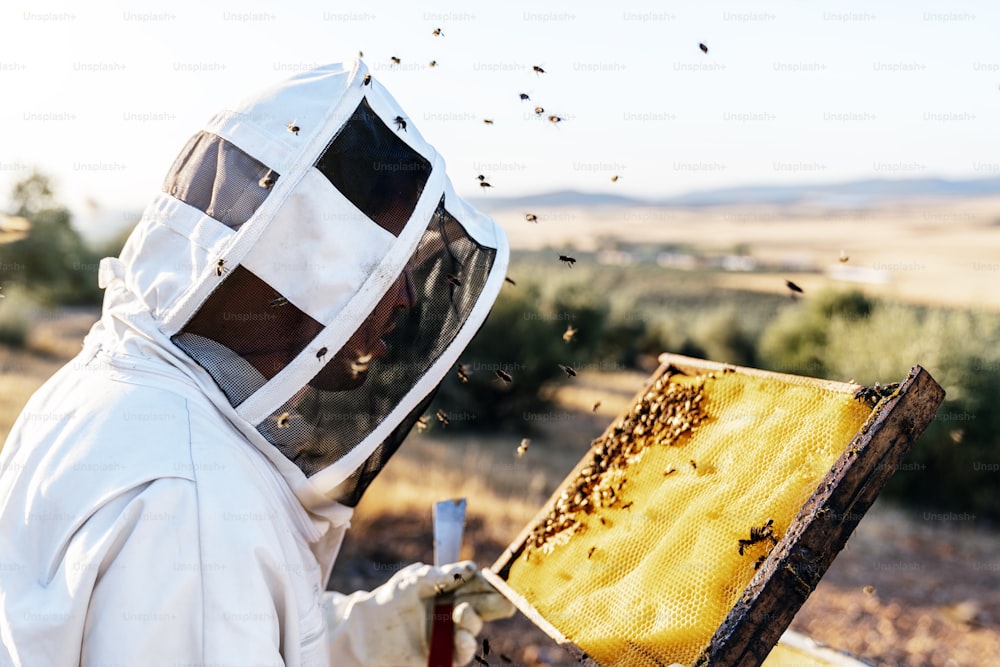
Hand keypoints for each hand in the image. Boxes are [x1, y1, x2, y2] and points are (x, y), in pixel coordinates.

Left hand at [327, 561, 513, 666]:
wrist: (365, 630)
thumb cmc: (389, 600)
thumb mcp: (413, 580)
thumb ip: (441, 575)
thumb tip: (471, 568)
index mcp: (448, 590)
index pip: (476, 585)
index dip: (489, 583)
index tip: (498, 580)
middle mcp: (452, 611)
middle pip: (483, 606)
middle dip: (495, 602)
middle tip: (503, 599)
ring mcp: (448, 634)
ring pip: (474, 627)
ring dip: (473, 619)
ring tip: (461, 612)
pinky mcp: (442, 656)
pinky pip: (463, 652)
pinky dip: (466, 644)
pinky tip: (462, 636)